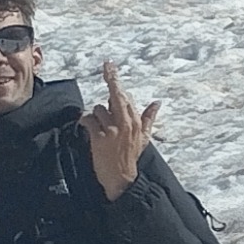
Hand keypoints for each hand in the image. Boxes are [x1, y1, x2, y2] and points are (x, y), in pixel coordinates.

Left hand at [79, 61, 159, 201]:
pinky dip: (85, 122)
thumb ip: (149, 118)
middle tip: (107, 64)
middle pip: (116, 94)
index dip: (116, 79)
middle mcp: (126, 123)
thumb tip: (158, 102)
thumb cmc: (130, 157)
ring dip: (95, 116)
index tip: (110, 64)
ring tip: (98, 128)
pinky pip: (89, 120)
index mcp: (136, 121)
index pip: (126, 95)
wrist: (121, 179)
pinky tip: (86, 128)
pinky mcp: (100, 138)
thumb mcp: (144, 138)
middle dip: (111, 78)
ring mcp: (113, 130)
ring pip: (98, 109)